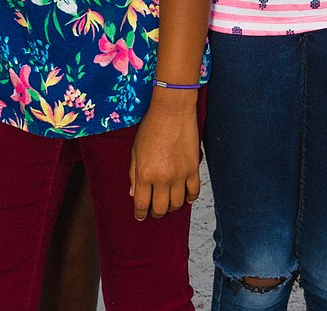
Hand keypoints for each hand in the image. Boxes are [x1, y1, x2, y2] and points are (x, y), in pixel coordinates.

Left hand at [129, 95, 200, 220]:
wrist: (172, 110)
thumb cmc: (151, 126)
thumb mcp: (135, 149)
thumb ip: (133, 173)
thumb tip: (133, 193)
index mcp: (144, 173)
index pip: (141, 204)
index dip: (140, 214)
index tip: (140, 215)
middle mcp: (162, 178)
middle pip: (160, 208)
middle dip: (156, 213)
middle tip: (155, 210)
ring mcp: (179, 175)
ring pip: (177, 204)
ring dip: (172, 207)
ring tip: (169, 202)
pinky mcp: (193, 169)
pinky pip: (193, 192)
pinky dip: (189, 198)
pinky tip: (185, 197)